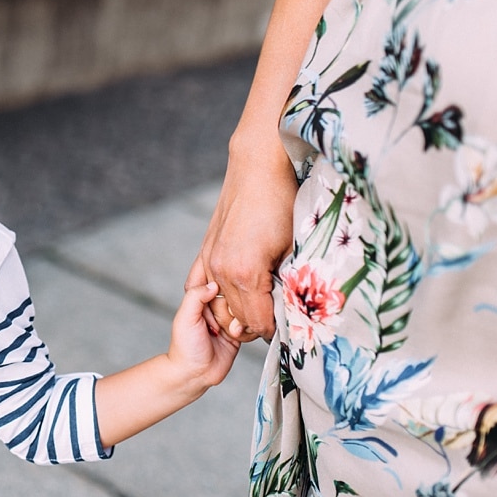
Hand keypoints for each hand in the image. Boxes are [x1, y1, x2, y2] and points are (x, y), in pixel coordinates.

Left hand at [168, 281, 240, 390]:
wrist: (195, 374)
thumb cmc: (185, 347)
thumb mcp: (185, 318)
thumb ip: (196, 297)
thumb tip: (214, 283)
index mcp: (201, 299)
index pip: (219, 283)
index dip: (222, 290)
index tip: (221, 299)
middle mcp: (216, 307)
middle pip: (235, 295)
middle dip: (231, 309)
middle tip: (218, 325)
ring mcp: (229, 319)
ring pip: (245, 308)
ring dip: (240, 320)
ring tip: (227, 333)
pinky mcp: (239, 333)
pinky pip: (251, 324)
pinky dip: (248, 328)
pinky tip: (237, 336)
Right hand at [191, 135, 296, 341]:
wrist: (257, 167)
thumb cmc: (281, 202)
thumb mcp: (294, 247)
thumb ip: (289, 283)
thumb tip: (292, 308)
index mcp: (245, 273)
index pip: (258, 322)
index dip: (275, 329)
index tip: (290, 326)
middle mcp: (221, 271)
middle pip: (237, 319)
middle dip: (257, 325)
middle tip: (278, 317)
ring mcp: (209, 261)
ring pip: (220, 305)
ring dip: (237, 312)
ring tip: (260, 306)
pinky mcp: (206, 250)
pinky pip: (202, 286)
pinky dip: (217, 297)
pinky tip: (233, 295)